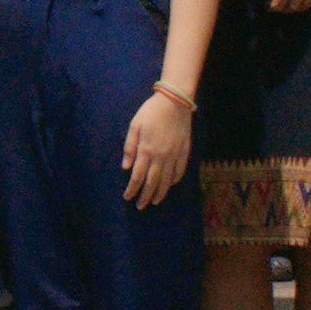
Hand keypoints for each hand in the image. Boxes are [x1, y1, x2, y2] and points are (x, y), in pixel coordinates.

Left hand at [122, 85, 191, 207]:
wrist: (174, 103)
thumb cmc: (150, 113)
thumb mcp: (134, 127)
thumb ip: (130, 147)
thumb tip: (126, 167)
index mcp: (146, 151)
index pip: (138, 176)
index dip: (132, 189)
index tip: (127, 197)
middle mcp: (161, 157)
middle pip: (152, 182)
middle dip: (145, 196)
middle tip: (140, 206)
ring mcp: (174, 156)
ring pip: (167, 180)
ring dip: (160, 193)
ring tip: (155, 202)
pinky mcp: (185, 152)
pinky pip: (180, 171)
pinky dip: (174, 180)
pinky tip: (170, 185)